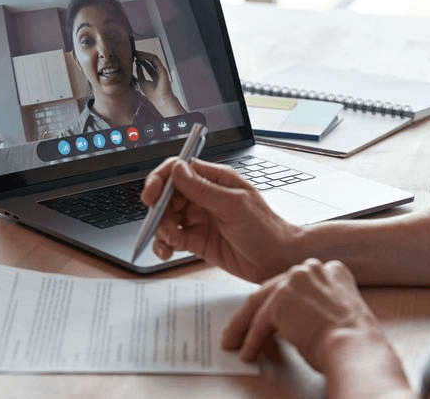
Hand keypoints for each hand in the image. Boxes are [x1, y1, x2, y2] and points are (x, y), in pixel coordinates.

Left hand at [134, 50, 186, 115]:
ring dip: (144, 55)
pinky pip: (154, 59)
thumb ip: (140, 73)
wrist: (160, 99)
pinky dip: (147, 57)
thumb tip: (137, 65)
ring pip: (153, 58)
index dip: (141, 61)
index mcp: (155, 76)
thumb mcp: (142, 82)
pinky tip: (140, 57)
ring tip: (136, 54)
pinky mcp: (162, 68)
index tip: (134, 58)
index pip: (148, 65)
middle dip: (142, 56)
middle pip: (150, 60)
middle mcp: (158, 72)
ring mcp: (161, 70)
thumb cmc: (153, 94)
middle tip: (134, 53)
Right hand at [141, 157, 304, 282]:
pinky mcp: (196, 240)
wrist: (277, 260)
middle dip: (159, 210)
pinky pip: (171, 238)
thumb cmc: (265, 229)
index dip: (160, 180)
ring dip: (162, 229)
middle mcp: (204, 197)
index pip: (179, 170)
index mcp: (215, 180)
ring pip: (166, 218)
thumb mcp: (234, 205)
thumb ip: (202, 189)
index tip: (152, 195)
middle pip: (167, 195)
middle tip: (163, 225)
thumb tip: (177, 169)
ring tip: (173, 242)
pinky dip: (164, 244)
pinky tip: (168, 251)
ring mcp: (199, 218)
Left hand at [222, 258, 387, 373]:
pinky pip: (260, 323)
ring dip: (244, 327)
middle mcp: (312, 269)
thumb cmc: (352, 341)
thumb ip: (316, 306)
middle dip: (253, 312)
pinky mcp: (282, 298)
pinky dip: (251, 341)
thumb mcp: (337, 313)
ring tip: (235, 342)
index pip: (294, 284)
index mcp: (330, 270)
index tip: (267, 313)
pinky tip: (248, 353)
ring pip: (260, 305)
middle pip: (273, 290)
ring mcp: (295, 280)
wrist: (355, 347)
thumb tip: (292, 321)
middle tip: (240, 328)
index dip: (278, 300)